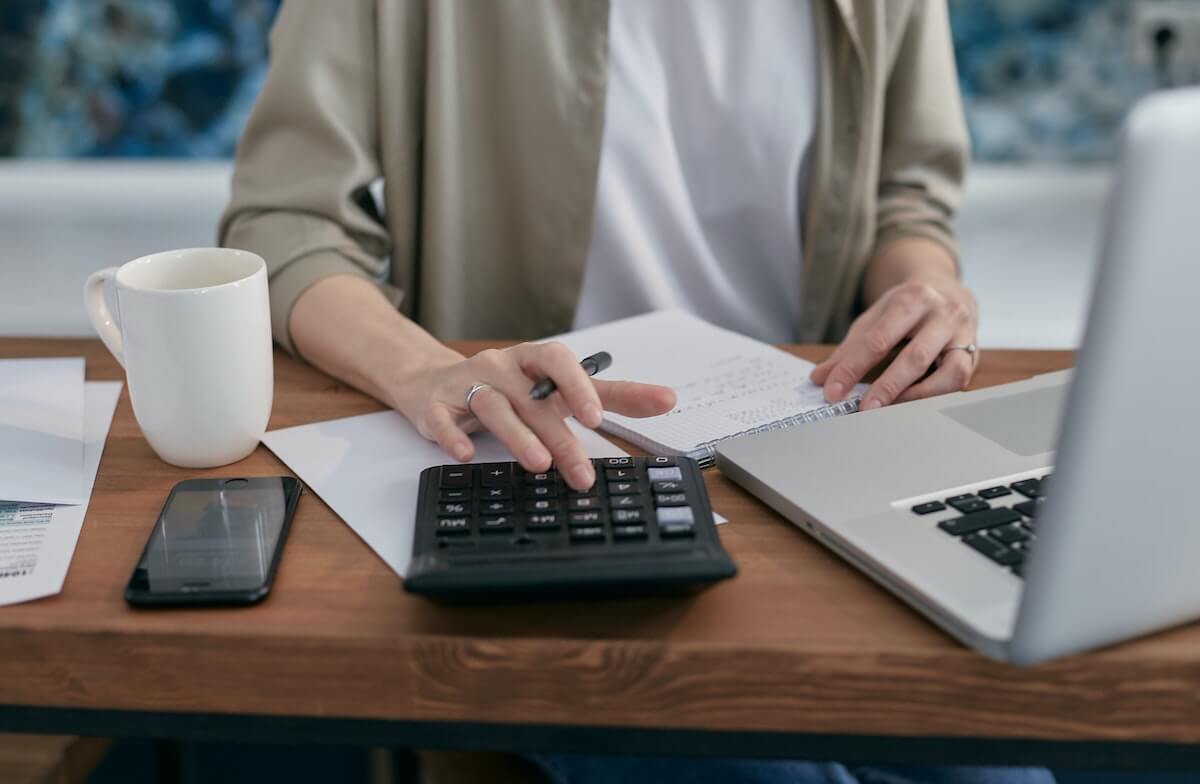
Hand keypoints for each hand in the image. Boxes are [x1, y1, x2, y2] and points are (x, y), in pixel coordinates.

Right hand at [394, 342, 675, 489]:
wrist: (430, 381)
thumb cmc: (507, 387)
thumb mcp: (556, 388)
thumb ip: (610, 395)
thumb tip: (667, 399)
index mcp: (533, 361)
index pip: (560, 362)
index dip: (579, 386)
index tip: (599, 417)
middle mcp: (501, 368)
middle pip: (532, 399)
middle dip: (559, 437)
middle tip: (581, 474)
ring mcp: (466, 385)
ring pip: (492, 405)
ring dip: (516, 435)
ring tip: (538, 464)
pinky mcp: (434, 406)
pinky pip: (441, 419)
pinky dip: (452, 435)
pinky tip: (466, 455)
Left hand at [810, 278, 978, 409]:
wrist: (946, 291)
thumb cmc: (906, 309)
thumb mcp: (874, 319)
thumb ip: (849, 349)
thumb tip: (820, 378)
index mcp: (911, 298)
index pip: (877, 340)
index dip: (852, 369)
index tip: (832, 391)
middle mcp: (942, 313)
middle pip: (913, 356)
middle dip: (885, 387)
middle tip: (862, 408)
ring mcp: (963, 333)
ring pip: (945, 372)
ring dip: (914, 395)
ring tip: (887, 410)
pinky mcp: (973, 352)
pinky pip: (958, 379)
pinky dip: (934, 394)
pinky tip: (911, 403)